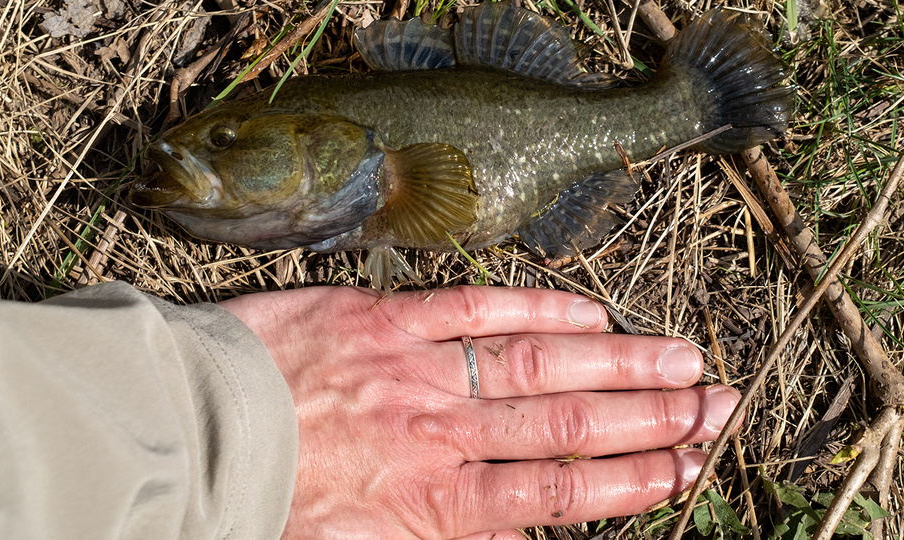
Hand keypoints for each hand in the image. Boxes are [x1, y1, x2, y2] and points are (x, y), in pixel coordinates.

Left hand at [220, 286, 739, 539]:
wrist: (183, 436)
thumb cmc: (258, 511)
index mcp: (434, 509)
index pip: (560, 498)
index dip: (635, 483)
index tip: (691, 468)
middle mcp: (443, 438)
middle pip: (570, 427)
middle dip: (653, 420)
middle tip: (720, 407)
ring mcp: (418, 372)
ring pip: (538, 366)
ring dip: (618, 362)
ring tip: (684, 359)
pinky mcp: (383, 318)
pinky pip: (474, 309)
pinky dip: (537, 308)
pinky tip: (589, 308)